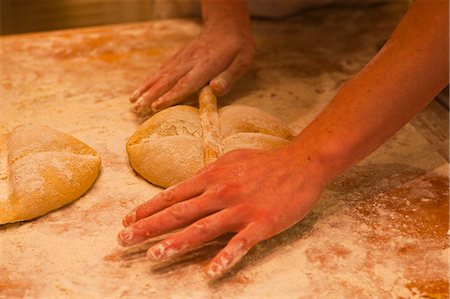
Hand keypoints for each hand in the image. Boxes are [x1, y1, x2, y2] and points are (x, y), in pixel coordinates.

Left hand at [117, 146, 326, 278]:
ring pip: (203, 228)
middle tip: (123, 241)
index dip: (148, 208)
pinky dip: (225, 257)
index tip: (127, 221)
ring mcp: (240, 209)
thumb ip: (208, 173)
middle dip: (149, 227)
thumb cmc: (265, 161)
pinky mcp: (261, 223)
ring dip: (176, 243)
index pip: (173, 194)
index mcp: (212, 176)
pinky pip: (240, 244)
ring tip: (153, 256)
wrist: (301, 163)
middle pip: (179, 212)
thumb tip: (187, 184)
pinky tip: (211, 272)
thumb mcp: (231, 159)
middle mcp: (221, 192)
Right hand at [130, 20, 254, 113]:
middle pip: (168, 79)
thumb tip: (215, 90)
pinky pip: (162, 68)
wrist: (226, 23)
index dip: (171, 96)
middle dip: (151, 94)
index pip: (187, 83)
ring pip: (161, 73)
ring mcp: (183, 58)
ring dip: (146, 87)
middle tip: (137, 107)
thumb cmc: (238, 46)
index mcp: (207, 65)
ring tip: (132, 100)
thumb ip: (229, 76)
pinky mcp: (179, 56)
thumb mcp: (243, 60)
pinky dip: (150, 79)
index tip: (156, 106)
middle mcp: (191, 61)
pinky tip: (141, 88)